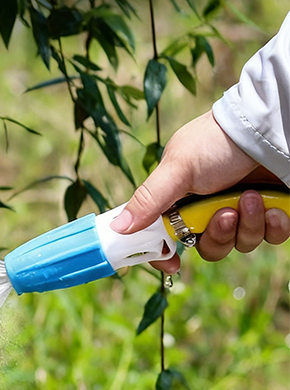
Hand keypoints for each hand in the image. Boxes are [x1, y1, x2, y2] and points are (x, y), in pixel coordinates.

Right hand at [110, 110, 289, 272]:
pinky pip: (271, 236)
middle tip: (225, 214)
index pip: (165, 238)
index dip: (166, 254)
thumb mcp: (177, 169)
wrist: (269, 126)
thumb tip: (116, 228)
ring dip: (248, 225)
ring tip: (252, 197)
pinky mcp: (271, 212)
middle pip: (207, 247)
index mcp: (181, 200)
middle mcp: (210, 208)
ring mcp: (242, 211)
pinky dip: (273, 225)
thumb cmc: (218, 141)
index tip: (173, 264)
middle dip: (218, 235)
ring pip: (240, 243)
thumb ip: (148, 201)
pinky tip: (274, 206)